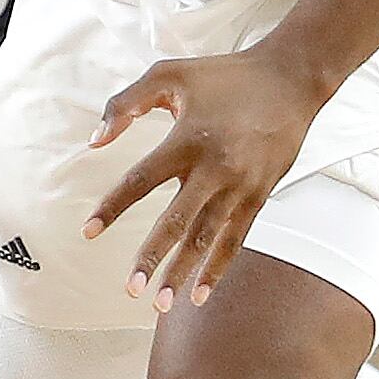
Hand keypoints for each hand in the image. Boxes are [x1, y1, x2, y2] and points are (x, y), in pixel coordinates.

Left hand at [83, 45, 328, 309]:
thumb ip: (126, 103)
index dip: (112, 208)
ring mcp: (240, 186)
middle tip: (130, 289)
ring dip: (183, 272)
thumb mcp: (169, 74)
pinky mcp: (259, 196)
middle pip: (177, 222)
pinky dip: (217, 268)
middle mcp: (214, 168)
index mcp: (187, 139)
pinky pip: (235, 239)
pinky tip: (199, 292)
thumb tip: (94, 141)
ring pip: (207, 239)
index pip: (140, 181)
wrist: (290, 80)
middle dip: (152, 258)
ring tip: (161, 304)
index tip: (88, 232)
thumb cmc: (223, 75)